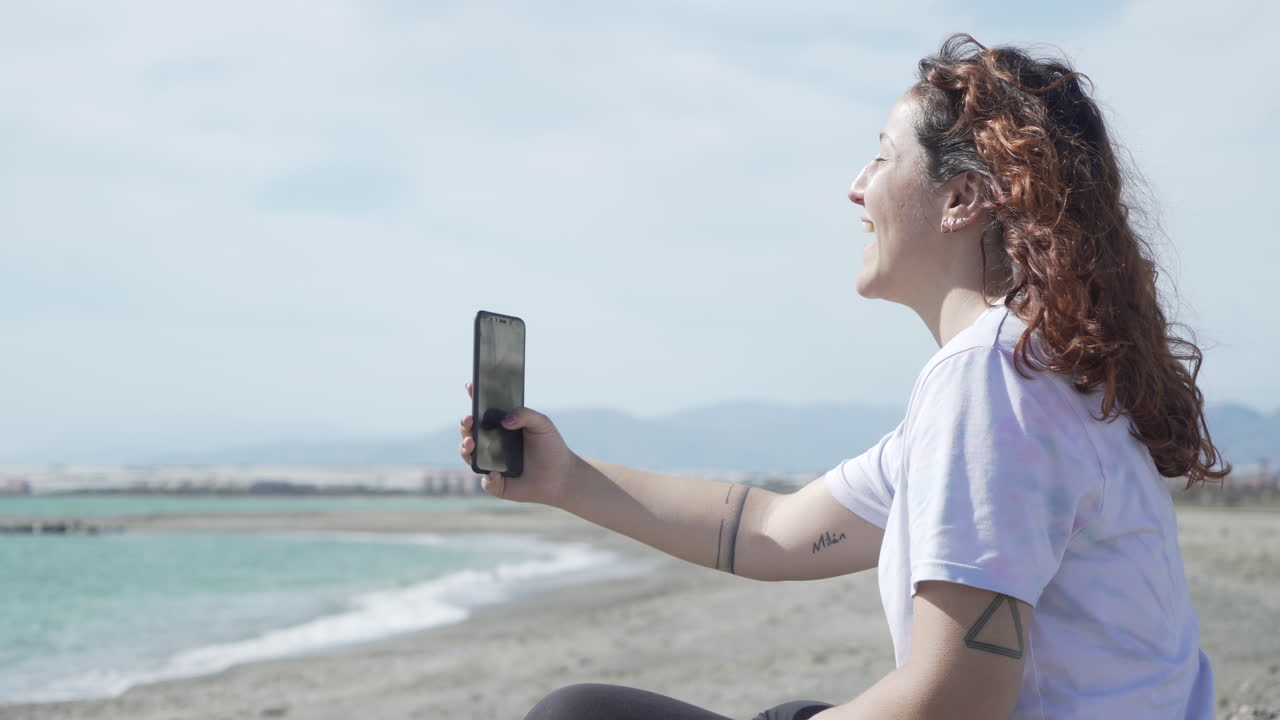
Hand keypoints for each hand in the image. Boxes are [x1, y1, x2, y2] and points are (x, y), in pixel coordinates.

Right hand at [459, 382, 579, 505]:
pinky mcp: (497, 484)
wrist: (561, 475)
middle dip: (464, 424)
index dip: (474, 398)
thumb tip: (505, 420)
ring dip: (465, 448)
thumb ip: (525, 414)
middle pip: (469, 432)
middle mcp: (490, 444)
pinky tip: (494, 473)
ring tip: (471, 442)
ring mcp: (490, 464)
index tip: (470, 386)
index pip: (482, 411)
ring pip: (469, 456)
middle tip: (468, 419)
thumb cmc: (550, 446)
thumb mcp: (542, 424)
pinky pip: (487, 481)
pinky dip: (489, 478)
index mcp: (500, 426)